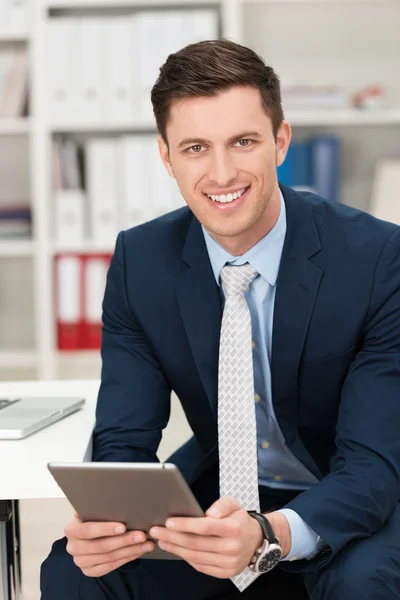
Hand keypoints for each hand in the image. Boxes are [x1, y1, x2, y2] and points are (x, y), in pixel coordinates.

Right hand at [64, 513, 154, 576]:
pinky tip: (138, 551)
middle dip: (124, 540)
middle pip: (102, 546)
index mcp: (71, 529)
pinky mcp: (89, 570)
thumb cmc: (92, 518)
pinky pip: (111, 566)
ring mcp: (81, 561)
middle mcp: (73, 547)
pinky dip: (127, 558)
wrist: (85, 534)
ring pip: (109, 557)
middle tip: (141, 535)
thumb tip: (108, 498)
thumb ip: (96, 507)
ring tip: (146, 543)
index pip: (88, 530)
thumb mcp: (91, 510)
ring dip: (131, 550)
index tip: (123, 526)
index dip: (106, 529)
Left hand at [149, 497, 263, 578]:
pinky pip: (201, 566)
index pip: (204, 527)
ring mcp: (228, 563)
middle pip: (196, 543)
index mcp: (233, 528)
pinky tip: (176, 550)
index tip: (168, 521)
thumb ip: (222, 504)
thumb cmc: (240, 519)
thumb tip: (209, 513)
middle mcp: (231, 547)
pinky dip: (186, 558)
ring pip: (195, 556)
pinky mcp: (225, 572)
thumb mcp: (234, 504)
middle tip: (156, 531)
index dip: (184, 525)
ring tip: (162, 541)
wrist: (257, 541)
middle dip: (172, 537)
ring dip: (175, 549)